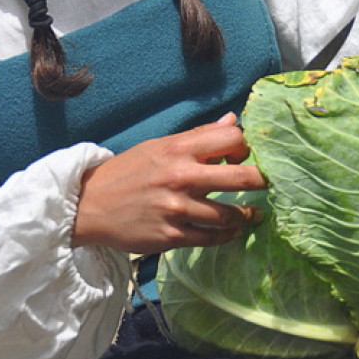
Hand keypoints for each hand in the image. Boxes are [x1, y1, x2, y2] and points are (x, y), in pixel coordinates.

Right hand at [72, 113, 265, 253]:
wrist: (89, 205)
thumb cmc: (127, 172)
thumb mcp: (160, 146)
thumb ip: (199, 136)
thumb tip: (233, 120)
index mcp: (178, 149)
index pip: (232, 138)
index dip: (246, 147)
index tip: (245, 156)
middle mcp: (181, 176)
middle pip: (241, 176)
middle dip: (263, 181)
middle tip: (269, 185)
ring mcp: (177, 208)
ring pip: (230, 214)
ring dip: (246, 215)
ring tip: (252, 215)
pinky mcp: (172, 236)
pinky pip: (211, 238)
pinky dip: (226, 235)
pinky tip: (231, 231)